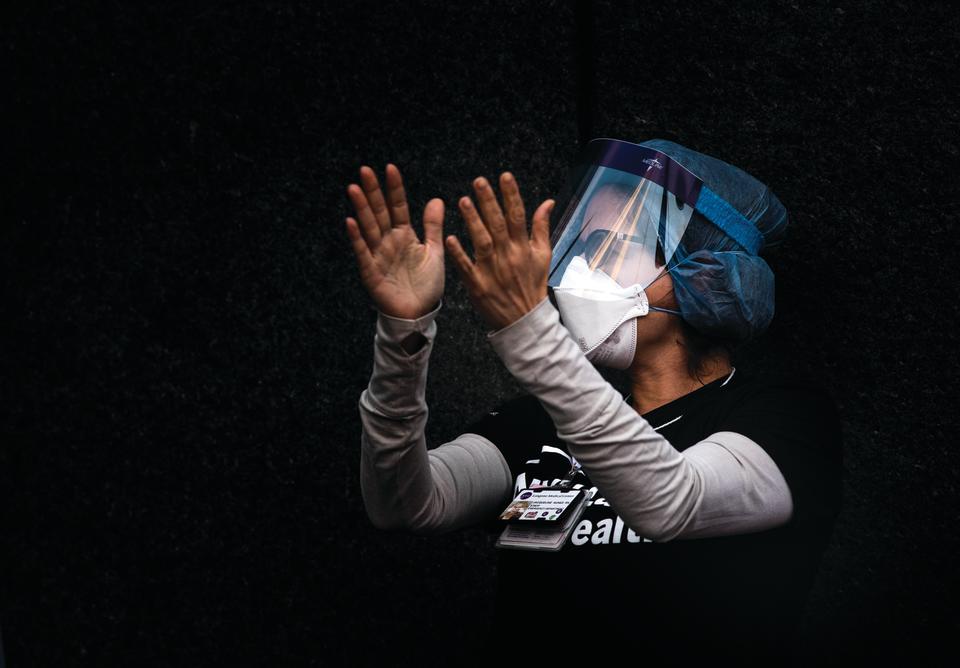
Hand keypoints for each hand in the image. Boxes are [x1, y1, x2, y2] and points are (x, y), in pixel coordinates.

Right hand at [345, 164, 444, 319]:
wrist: (419, 314)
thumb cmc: (426, 285)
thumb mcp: (434, 251)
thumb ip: (433, 226)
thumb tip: (437, 199)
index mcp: (404, 236)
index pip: (398, 207)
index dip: (394, 189)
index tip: (390, 168)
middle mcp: (389, 242)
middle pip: (380, 212)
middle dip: (373, 192)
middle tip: (365, 170)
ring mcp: (378, 256)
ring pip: (369, 228)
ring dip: (362, 208)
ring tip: (354, 188)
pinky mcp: (371, 272)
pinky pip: (363, 253)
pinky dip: (357, 238)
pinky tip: (350, 222)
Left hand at [445, 172, 554, 329]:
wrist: (524, 321)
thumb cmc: (532, 285)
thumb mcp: (543, 256)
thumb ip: (541, 227)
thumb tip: (548, 201)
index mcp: (523, 248)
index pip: (518, 216)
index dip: (511, 195)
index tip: (504, 176)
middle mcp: (508, 256)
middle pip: (498, 224)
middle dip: (489, 201)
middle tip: (479, 181)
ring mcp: (492, 270)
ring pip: (482, 241)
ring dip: (473, 221)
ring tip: (464, 200)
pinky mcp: (478, 285)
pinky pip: (466, 267)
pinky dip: (459, 253)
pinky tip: (450, 238)